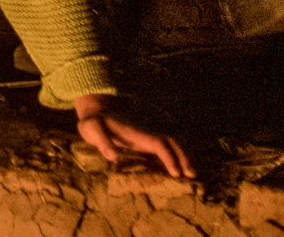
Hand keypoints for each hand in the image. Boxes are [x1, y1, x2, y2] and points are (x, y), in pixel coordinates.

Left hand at [74, 93, 193, 177]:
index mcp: (135, 132)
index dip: (168, 157)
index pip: (158, 144)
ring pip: (169, 143)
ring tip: (190, 173)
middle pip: (170, 142)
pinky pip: (162, 147)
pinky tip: (177, 168)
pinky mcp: (143, 139)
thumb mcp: (91, 129)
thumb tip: (113, 156)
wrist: (96, 108)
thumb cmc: (93, 121)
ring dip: (181, 156)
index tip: (176, 172)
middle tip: (192, 175)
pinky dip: (173, 156)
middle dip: (183, 157)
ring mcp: (145, 135)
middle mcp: (144, 133)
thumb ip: (102, 141)